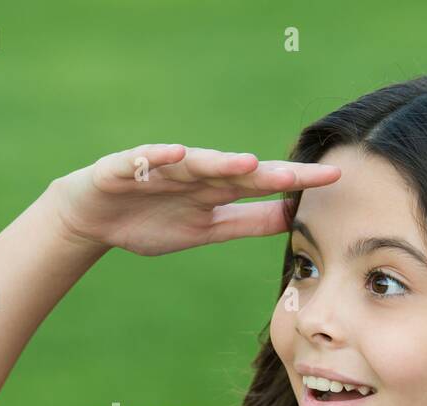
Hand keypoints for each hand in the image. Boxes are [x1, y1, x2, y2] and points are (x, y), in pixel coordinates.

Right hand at [46, 144, 341, 256]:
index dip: (294, 182)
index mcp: (216, 189)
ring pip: (195, 164)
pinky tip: (175, 155)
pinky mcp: (126, 168)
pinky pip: (144, 161)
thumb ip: (247, 222)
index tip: (332, 179)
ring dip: (219, 162)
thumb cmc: (152, 221)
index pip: (262, 183)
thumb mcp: (206, 230)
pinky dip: (159, 158)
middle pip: (236, 170)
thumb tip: (293, 219)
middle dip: (268, 173)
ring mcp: (161, 168)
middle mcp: (195, 173)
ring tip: (246, 164)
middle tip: (301, 175)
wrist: (93, 218)